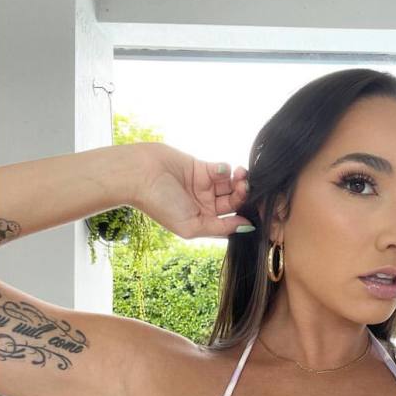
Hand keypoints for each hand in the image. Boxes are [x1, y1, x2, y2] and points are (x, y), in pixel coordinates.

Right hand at [131, 142, 253, 238]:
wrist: (140, 175)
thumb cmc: (160, 204)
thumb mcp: (191, 226)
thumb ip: (220, 228)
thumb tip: (246, 228)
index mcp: (202, 222)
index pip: (231, 221)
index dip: (244, 215)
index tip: (254, 210)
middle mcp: (204, 205)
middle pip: (233, 202)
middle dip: (243, 196)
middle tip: (245, 188)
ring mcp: (204, 187)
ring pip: (231, 185)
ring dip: (239, 181)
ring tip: (240, 176)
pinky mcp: (202, 168)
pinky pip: (222, 170)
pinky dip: (226, 169)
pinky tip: (221, 169)